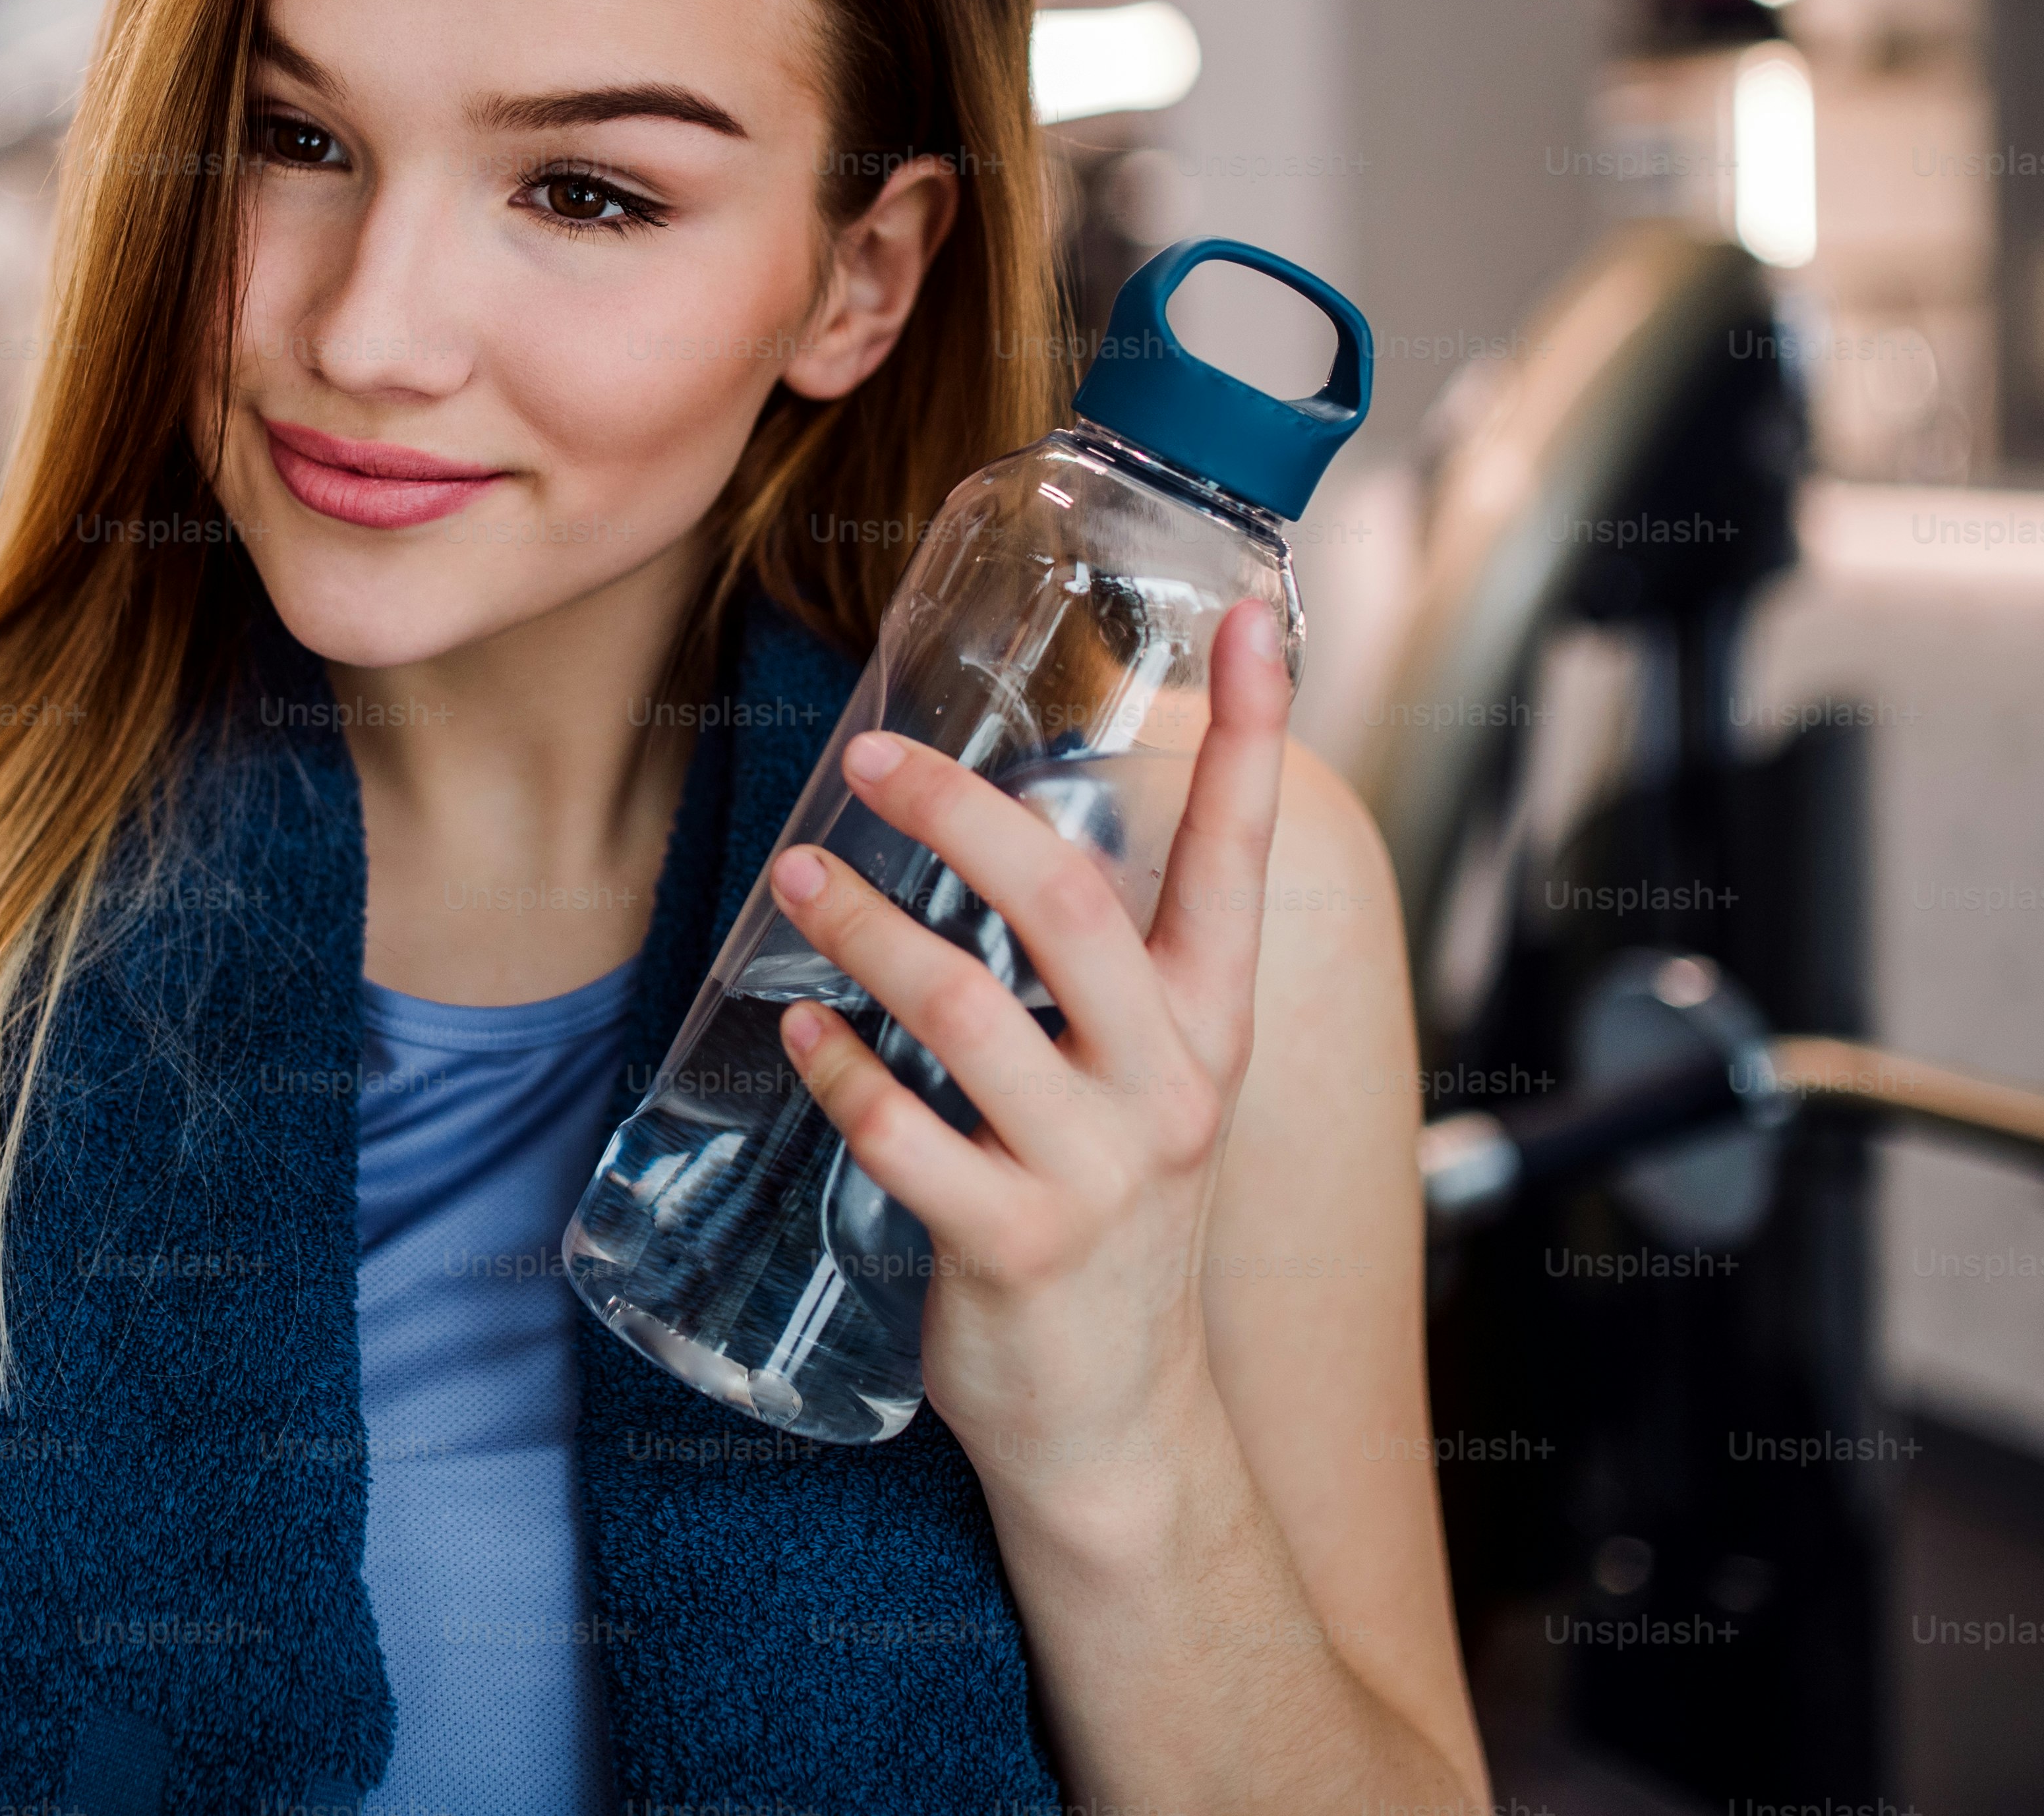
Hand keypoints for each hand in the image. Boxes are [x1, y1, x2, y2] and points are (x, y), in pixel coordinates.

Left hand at [771, 598, 1292, 1526]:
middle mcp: (1171, 1088)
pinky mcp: (1015, 1249)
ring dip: (865, 932)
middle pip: (1068, 905)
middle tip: (872, 757)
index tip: (1240, 616)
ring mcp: (1097, 1173)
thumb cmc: (1105, 1220)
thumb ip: (1101, 977)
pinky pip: (905, 1136)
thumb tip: (1011, 830)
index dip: (1249, 737)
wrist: (1116, 1427)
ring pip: (968, 1011)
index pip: (1238, 859)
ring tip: (795, 879)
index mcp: (1211, 1029)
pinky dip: (838, 1072)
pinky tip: (796, 1032)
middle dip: (962, 814)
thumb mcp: (1142, 1088)